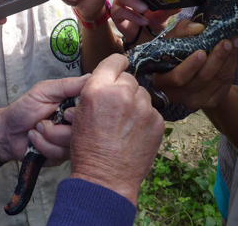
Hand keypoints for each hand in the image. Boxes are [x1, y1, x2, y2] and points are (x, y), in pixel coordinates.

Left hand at [0, 74, 90, 165]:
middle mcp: (76, 122)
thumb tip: (90, 78)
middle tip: (44, 119)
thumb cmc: (24, 109)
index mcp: (74, 104)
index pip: (92, 107)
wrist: (7, 132)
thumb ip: (66, 85)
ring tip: (37, 128)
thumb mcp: (43, 91)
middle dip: (60, 126)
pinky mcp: (63, 156)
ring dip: (48, 135)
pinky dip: (42, 145)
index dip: (81, 112)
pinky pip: (60, 152)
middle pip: (85, 128)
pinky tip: (35, 139)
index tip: (65, 113)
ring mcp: (71, 140)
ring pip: (71, 142)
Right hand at [69, 54, 164, 205]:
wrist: (105, 178)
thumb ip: (97, 90)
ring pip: (142, 94)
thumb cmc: (88, 148)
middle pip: (129, 78)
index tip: (118, 68)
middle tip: (116, 108)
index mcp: (99, 88)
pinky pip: (152, 112)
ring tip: (124, 124)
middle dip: (123, 89)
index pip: (114, 60)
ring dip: (135, 103)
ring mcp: (143, 108)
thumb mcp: (80, 112)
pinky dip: (145, 120)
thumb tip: (110, 79)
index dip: (116, 65)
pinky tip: (134, 134)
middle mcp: (122, 93)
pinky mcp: (157, 122)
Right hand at [111, 0, 179, 44]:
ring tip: (145, 9)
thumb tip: (179, 5)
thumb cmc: (153, 23)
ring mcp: (121, 5)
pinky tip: (143, 21)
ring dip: (133, 2)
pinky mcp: (117, 17)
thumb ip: (168, 9)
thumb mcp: (163, 15)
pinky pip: (120, 12)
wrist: (147, 40)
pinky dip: (133, 16)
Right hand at [151, 36, 237, 110]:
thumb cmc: (175, 54)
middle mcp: (177, 95)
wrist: (186, 74)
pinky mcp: (210, 102)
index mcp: (163, 81)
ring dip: (227, 60)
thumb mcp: (172, 40)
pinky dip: (231, 66)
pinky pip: (224, 84)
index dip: (190, 66)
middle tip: (225, 42)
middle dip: (215, 59)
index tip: (202, 52)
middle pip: (201, 79)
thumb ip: (181, 30)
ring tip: (233, 42)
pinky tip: (233, 52)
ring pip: (216, 81)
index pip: (177, 77)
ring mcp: (194, 101)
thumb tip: (199, 28)